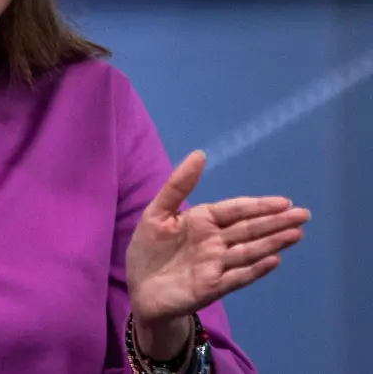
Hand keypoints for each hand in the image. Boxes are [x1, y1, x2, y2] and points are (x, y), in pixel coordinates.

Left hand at [126, 150, 308, 351]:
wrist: (139, 289)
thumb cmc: (148, 249)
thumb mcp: (157, 213)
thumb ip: (178, 185)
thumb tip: (200, 154)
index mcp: (202, 221)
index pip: (235, 210)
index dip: (259, 206)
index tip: (284, 201)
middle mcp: (215, 242)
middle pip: (249, 229)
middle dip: (275, 222)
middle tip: (303, 214)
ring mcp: (216, 265)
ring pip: (249, 251)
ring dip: (272, 243)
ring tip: (295, 234)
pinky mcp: (213, 286)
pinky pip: (237, 276)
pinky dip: (255, 269)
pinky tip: (273, 260)